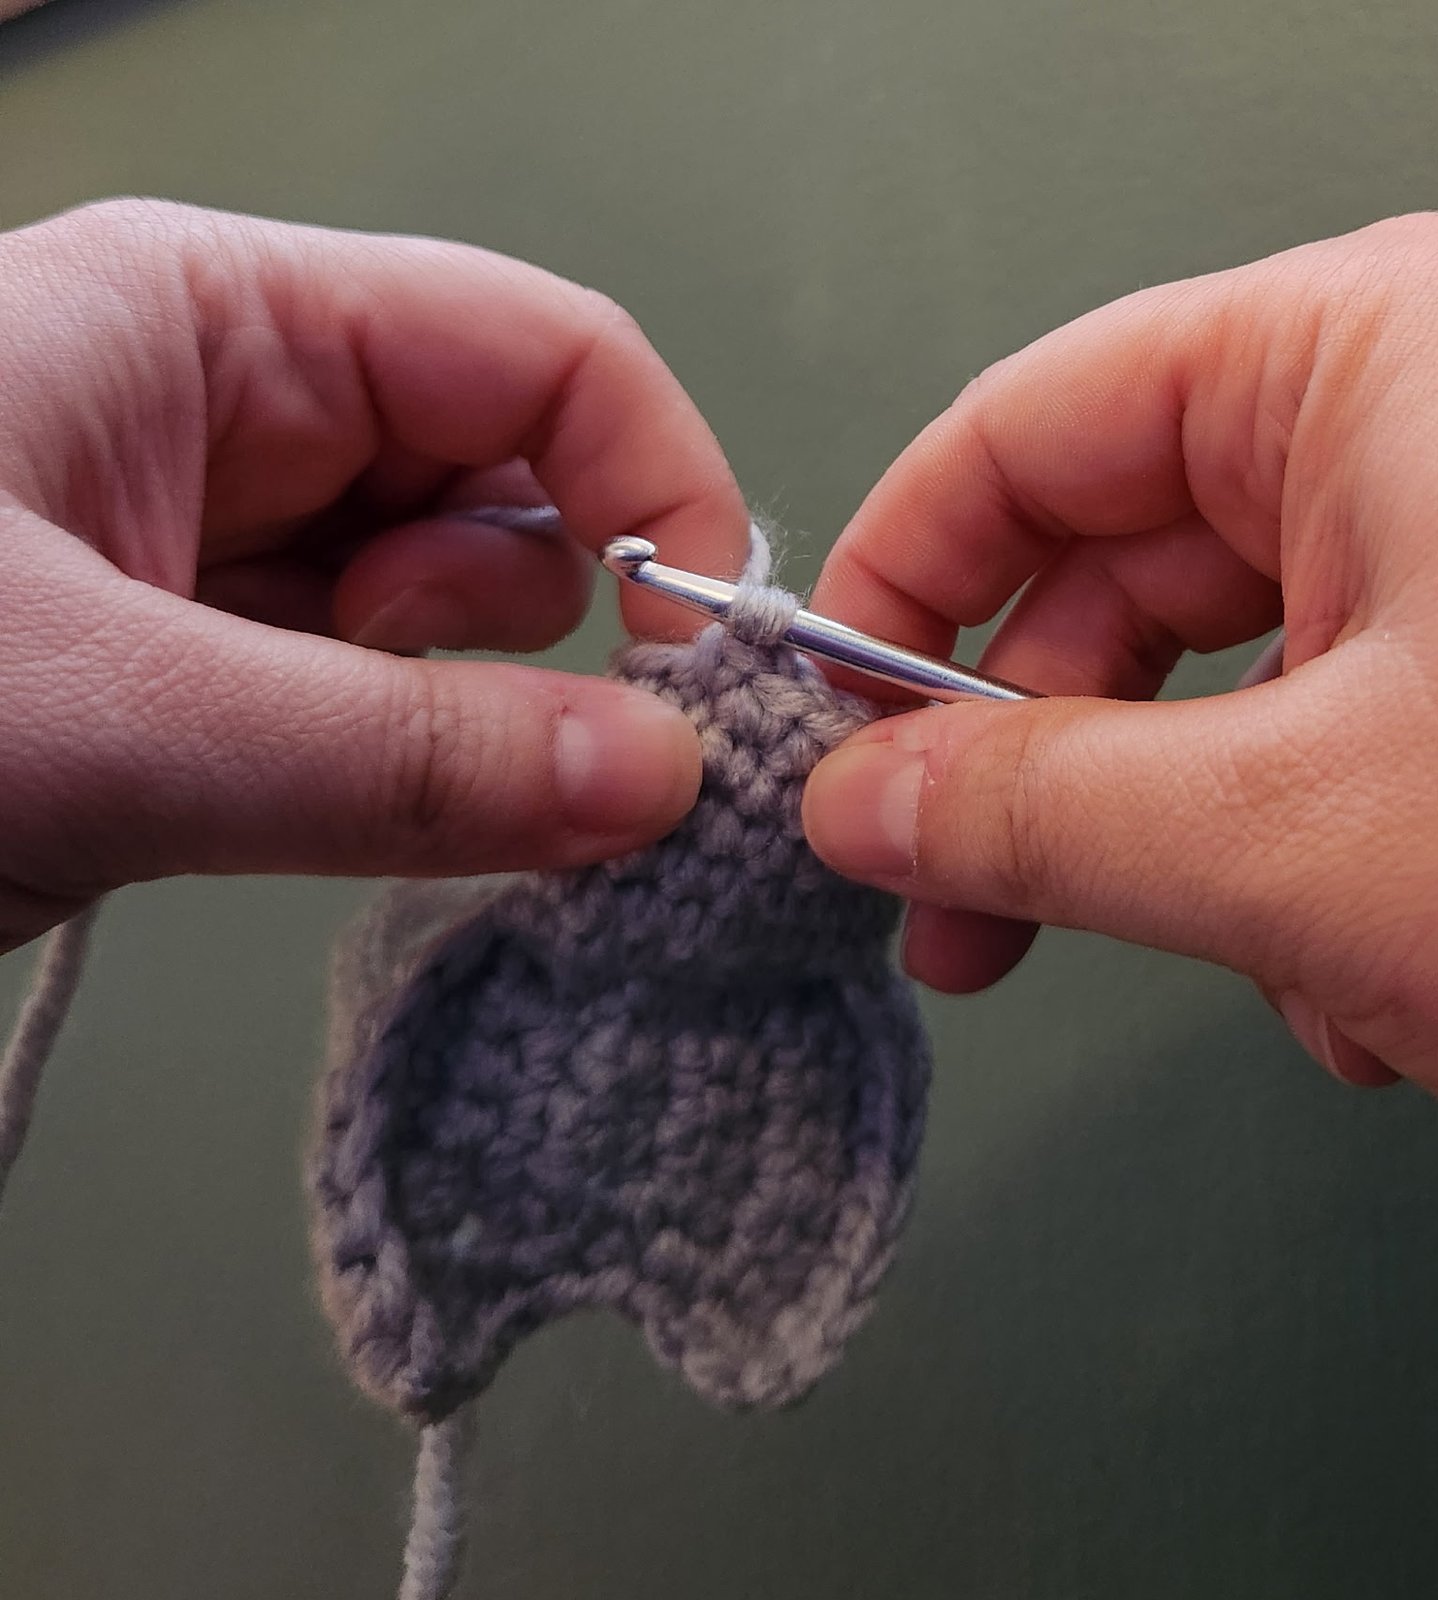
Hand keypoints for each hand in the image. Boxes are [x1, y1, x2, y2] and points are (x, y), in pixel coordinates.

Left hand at [0, 199, 748, 951]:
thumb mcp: (104, 712)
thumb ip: (395, 755)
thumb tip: (662, 780)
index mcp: (217, 320)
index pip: (541, 351)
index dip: (657, 491)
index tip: (699, 665)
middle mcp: (231, 412)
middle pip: (512, 487)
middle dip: (528, 628)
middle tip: (469, 743)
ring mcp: (207, 542)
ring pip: (447, 613)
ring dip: (446, 710)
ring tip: (297, 768)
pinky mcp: (188, 667)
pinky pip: (368, 703)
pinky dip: (392, 770)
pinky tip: (306, 808)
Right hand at [802, 213, 1437, 1211]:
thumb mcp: (1301, 842)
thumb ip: (1040, 812)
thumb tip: (863, 800)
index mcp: (1365, 364)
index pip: (1030, 428)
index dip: (903, 589)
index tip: (831, 739)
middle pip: (1130, 566)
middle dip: (1043, 760)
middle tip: (967, 914)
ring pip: (1249, 690)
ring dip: (1209, 853)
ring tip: (1263, 977)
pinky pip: (1369, 753)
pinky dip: (1334, 880)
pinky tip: (1393, 998)